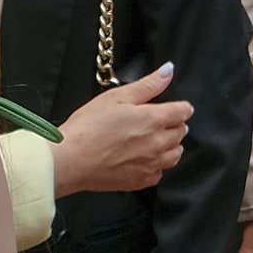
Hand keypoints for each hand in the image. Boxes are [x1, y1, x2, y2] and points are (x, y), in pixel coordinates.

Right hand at [55, 67, 190, 195]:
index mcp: (154, 119)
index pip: (183, 111)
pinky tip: (145, 160)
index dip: (181, 107)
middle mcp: (157, 143)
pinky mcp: (140, 181)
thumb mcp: (117, 96)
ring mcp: (150, 164)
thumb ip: (148, 84)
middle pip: (180, 133)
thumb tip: (168, 71)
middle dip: (175, 125)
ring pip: (175, 155)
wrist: (70, 160)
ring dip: (171, 146)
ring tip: (157, 140)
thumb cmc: (88, 128)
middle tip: (162, 122)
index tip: (178, 108)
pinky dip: (157, 166)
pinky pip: (159, 173)